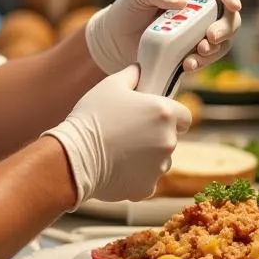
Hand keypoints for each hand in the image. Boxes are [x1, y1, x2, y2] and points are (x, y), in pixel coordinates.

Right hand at [44, 65, 189, 206]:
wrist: (73, 156)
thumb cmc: (91, 116)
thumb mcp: (110, 85)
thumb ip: (132, 74)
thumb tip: (140, 70)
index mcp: (164, 113)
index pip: (185, 116)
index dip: (171, 116)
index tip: (154, 118)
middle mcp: (168, 141)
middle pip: (170, 139)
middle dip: (154, 136)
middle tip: (127, 133)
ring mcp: (159, 167)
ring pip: (159, 161)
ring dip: (146, 157)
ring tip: (118, 151)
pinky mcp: (147, 188)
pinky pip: (146, 180)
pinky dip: (135, 176)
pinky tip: (115, 167)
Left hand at [85, 0, 242, 75]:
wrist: (114, 39)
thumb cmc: (128, 7)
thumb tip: (182, 2)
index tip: (234, 5)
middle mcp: (200, 7)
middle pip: (228, 15)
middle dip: (226, 27)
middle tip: (210, 37)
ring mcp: (198, 30)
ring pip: (222, 40)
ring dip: (215, 49)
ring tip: (196, 55)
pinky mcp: (192, 51)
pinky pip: (206, 57)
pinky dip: (201, 62)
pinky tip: (187, 65)